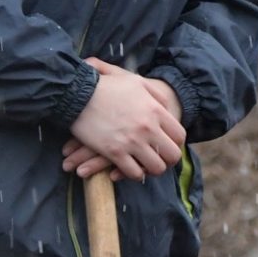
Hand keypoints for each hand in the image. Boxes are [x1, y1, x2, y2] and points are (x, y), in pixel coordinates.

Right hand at [64, 58, 185, 180]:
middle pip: (172, 155)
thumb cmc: (107, 85)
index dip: (176, 143)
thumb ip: (155, 95)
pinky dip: (134, 174)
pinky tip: (130, 170)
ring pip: (155, 167)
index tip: (168, 145)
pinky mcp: (114, 152)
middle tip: (161, 161)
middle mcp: (148, 128)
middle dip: (168, 160)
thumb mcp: (137, 82)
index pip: (179, 135)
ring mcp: (132, 141)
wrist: (78, 93)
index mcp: (156, 111)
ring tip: (146, 167)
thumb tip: (166, 108)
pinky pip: (133, 172)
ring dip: (152, 169)